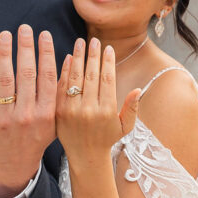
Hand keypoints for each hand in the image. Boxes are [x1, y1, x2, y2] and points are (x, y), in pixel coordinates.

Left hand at [0, 25, 58, 197]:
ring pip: (5, 79)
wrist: (14, 166)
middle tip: (24, 28)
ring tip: (5, 35)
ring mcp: (5, 118)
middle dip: (25, 47)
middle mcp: (27, 115)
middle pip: (26, 74)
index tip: (43, 34)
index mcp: (47, 114)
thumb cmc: (37, 139)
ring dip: (5, 53)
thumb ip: (61, 93)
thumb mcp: (55, 120)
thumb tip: (68, 59)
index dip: (45, 52)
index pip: (47, 76)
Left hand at [56, 38, 139, 164]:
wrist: (85, 157)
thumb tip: (138, 89)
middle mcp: (89, 110)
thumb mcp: (125, 127)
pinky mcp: (58, 111)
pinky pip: (62, 87)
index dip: (108, 62)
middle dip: (93, 55)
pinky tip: (69, 58)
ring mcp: (71, 110)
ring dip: (78, 58)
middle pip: (91, 75)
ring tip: (81, 43)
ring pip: (75, 78)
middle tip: (95, 40)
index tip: (108, 48)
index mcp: (106, 111)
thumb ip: (132, 108)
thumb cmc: (107, 139)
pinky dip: (65, 71)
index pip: (107, 79)